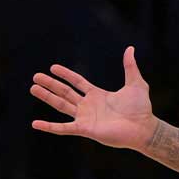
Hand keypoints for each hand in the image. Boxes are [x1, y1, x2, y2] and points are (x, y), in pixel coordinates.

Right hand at [30, 46, 156, 150]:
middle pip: (65, 93)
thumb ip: (130, 67)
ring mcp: (86, 118)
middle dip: (50, 84)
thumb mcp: (136, 84)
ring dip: (47, 97)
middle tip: (35, 76)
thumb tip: (130, 49)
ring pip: (61, 106)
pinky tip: (35, 124)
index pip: (77, 82)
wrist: (144, 127)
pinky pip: (64, 128)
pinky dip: (49, 126)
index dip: (66, 75)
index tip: (53, 67)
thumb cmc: (141, 109)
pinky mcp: (86, 129)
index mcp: (98, 95)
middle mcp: (89, 106)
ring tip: (33, 88)